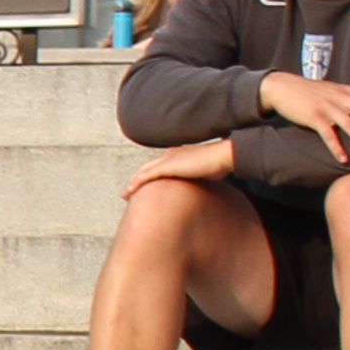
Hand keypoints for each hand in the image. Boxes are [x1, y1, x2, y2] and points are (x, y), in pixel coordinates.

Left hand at [122, 139, 236, 196]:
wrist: (223, 156)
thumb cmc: (220, 163)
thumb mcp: (207, 171)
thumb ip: (199, 177)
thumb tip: (202, 187)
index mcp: (178, 154)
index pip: (159, 165)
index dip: (149, 174)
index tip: (143, 185)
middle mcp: (169, 154)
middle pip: (147, 167)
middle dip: (136, 179)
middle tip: (128, 192)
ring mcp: (167, 159)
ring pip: (143, 172)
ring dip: (132, 183)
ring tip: (125, 195)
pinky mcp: (167, 166)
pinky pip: (146, 176)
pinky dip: (135, 184)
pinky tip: (129, 193)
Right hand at [261, 71, 349, 160]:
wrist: (282, 86)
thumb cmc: (310, 92)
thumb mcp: (333, 90)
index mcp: (347, 91)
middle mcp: (341, 98)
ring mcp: (327, 108)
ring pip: (349, 125)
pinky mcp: (313, 117)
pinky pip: (328, 135)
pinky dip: (337, 148)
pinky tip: (343, 160)